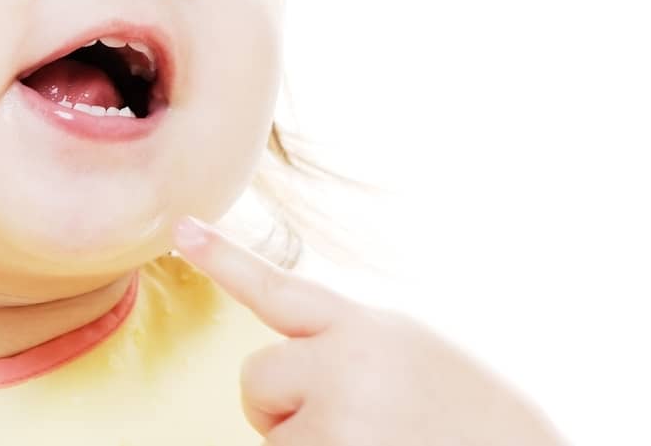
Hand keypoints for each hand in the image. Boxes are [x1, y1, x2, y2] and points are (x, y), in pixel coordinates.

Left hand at [172, 216, 572, 445]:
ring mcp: (338, 421)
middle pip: (257, 378)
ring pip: (274, 435)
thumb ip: (346, 343)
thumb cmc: (471, 420)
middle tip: (357, 423)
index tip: (179, 227)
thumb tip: (281, 366)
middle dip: (285, 407)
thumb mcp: (411, 354)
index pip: (278, 288)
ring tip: (380, 443)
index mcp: (367, 328)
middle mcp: (345, 365)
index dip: (223, 258)